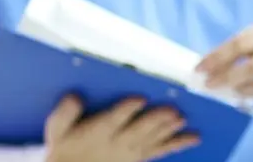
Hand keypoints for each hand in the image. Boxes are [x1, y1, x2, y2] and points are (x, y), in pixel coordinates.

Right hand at [43, 95, 198, 161]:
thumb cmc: (65, 145)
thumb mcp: (56, 130)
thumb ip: (64, 114)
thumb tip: (74, 96)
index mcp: (96, 132)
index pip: (111, 120)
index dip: (125, 109)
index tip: (139, 97)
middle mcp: (116, 142)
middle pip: (137, 130)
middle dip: (155, 120)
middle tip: (172, 110)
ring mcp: (131, 151)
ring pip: (152, 140)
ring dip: (168, 130)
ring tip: (182, 119)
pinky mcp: (141, 156)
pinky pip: (162, 151)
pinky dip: (179, 144)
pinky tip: (195, 137)